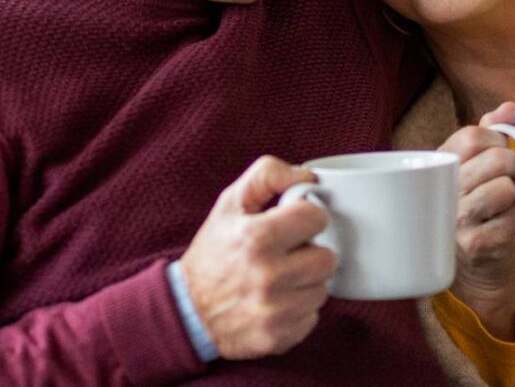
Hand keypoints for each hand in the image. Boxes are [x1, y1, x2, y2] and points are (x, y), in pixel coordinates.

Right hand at [180, 156, 339, 359]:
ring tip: (280, 279)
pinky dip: (298, 310)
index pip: (316, 218)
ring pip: (323, 290)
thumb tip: (308, 177)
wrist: (187, 311)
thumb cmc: (213, 252)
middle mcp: (268, 276)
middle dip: (310, 254)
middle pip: (327, 258)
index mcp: (257, 238)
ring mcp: (275, 311)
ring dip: (306, 283)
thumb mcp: (229, 204)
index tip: (296, 224)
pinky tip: (276, 302)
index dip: (307, 217)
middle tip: (288, 255)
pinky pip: (312, 317)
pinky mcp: (279, 337)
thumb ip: (267, 176)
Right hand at [437, 102, 514, 337]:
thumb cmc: (478, 208)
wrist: (475, 269)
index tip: (503, 148)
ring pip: (505, 188)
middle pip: (495, 159)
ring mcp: (457, 219)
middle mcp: (442, 192)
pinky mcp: (476, 244)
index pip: (473, 134)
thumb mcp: (476, 168)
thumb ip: (490, 132)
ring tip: (510, 200)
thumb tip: (510, 107)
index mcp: (440, 166)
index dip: (499, 137)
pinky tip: (511, 221)